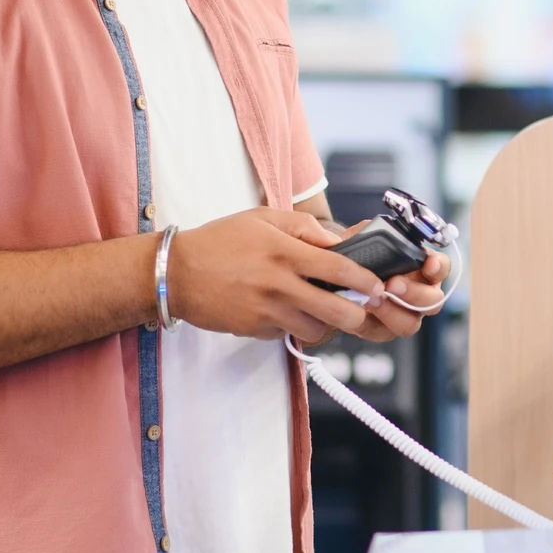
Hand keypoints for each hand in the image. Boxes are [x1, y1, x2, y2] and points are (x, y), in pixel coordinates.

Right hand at [165, 208, 385, 342]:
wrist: (174, 273)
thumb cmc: (220, 241)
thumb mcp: (263, 219)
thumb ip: (304, 227)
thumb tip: (336, 242)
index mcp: (285, 252)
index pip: (339, 270)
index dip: (366, 281)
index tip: (378, 286)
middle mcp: (279, 284)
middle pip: (336, 311)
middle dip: (358, 314)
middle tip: (363, 309)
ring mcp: (267, 310)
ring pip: (316, 330)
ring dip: (328, 325)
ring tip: (327, 312)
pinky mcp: (255, 329)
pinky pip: (288, 334)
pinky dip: (296, 327)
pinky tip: (291, 313)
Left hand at [350, 240, 449, 342]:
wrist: (338, 273)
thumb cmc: (359, 253)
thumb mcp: (365, 235)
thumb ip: (373, 233)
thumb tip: (371, 235)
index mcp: (423, 269)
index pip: (441, 267)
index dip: (438, 267)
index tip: (429, 263)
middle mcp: (420, 295)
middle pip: (433, 301)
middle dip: (413, 293)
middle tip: (392, 283)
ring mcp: (404, 316)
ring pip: (410, 323)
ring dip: (392, 312)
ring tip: (371, 299)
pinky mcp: (382, 330)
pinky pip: (381, 333)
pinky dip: (369, 323)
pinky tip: (357, 309)